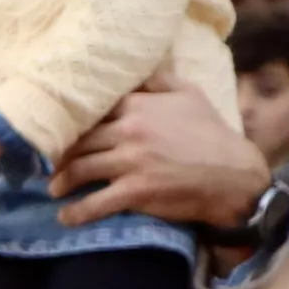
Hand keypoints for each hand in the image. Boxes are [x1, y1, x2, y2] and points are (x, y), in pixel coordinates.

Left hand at [55, 78, 272, 231]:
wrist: (235, 174)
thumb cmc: (212, 133)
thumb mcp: (190, 94)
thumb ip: (158, 81)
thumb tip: (134, 71)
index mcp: (137, 105)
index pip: (89, 114)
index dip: (72, 126)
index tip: (61, 136)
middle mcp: (129, 130)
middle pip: (78, 142)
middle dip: (61, 157)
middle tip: (53, 166)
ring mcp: (130, 161)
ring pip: (79, 170)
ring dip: (61, 182)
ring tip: (56, 189)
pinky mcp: (135, 190)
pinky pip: (94, 203)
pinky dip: (75, 212)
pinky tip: (65, 216)